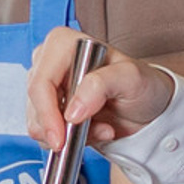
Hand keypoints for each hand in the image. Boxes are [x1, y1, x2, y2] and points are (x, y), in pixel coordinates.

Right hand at [23, 27, 173, 151]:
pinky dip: (68, 139)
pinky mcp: (51, 108)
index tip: (60, 137)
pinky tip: (92, 132)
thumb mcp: (131, 78)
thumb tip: (72, 110)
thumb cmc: (143, 84)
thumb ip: (100, 85)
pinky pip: (45, 131)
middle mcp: (50, 62)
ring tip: (101, 129)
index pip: (40, 82)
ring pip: (36, 121)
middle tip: (88, 136)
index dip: (46, 113)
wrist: (149, 107)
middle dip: (58, 127)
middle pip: (34, 103)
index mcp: (63, 44)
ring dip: (68, 135)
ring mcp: (49, 86)